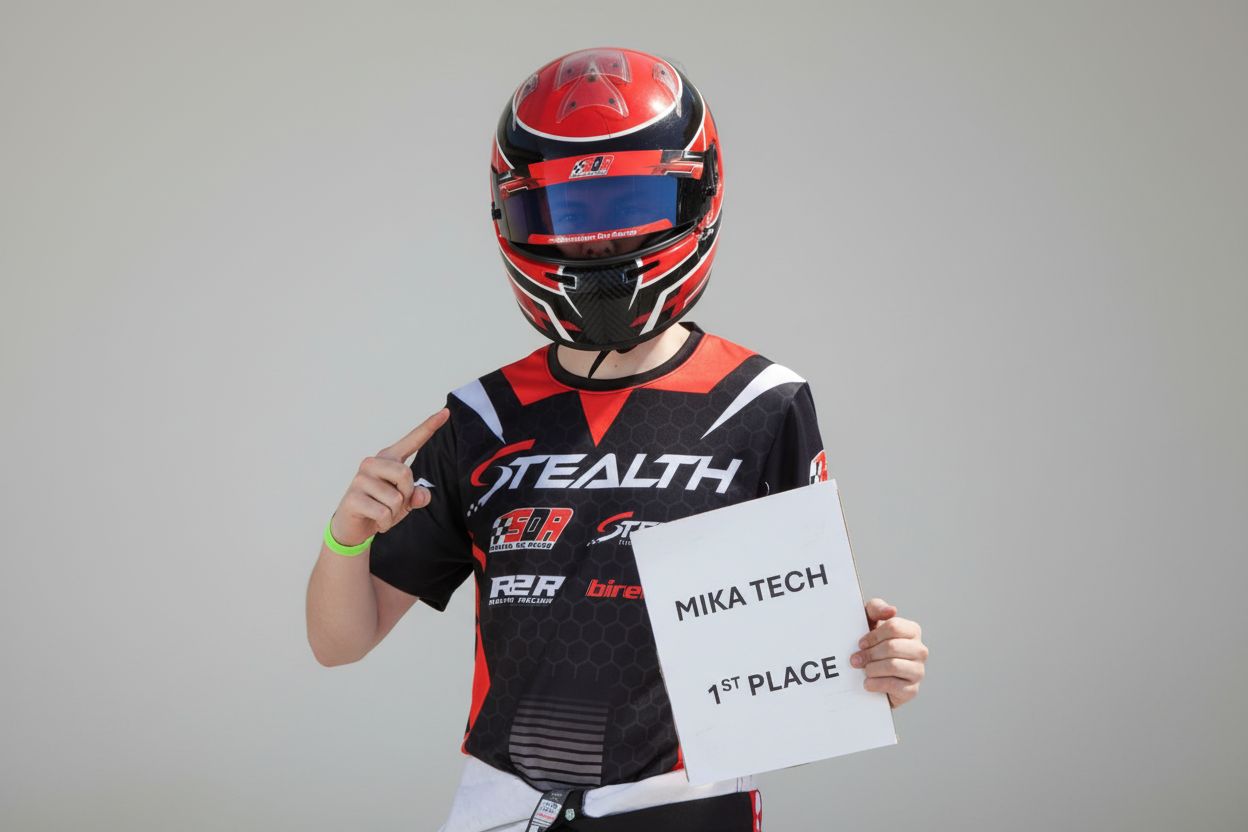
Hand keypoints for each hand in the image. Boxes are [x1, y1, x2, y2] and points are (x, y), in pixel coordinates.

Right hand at [328, 408, 449, 547]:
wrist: (353, 527)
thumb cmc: (380, 508)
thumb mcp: (405, 502)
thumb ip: (417, 495)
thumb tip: (420, 495)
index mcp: (388, 459)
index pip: (412, 441)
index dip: (429, 427)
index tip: (446, 412)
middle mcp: (372, 463)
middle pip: (405, 474)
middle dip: (406, 495)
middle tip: (394, 505)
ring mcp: (361, 479)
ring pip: (395, 498)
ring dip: (394, 513)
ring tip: (382, 513)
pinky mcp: (353, 497)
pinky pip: (384, 513)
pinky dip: (385, 523)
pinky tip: (377, 522)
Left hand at [850, 598, 926, 707]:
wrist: (872, 676)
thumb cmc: (871, 645)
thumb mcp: (869, 622)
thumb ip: (876, 608)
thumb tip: (891, 610)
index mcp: (912, 631)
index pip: (894, 627)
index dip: (873, 635)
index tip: (860, 643)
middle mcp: (920, 650)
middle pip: (892, 647)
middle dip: (869, 654)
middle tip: (855, 660)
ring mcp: (918, 671)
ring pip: (893, 665)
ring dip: (871, 669)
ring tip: (864, 671)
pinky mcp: (912, 690)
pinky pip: (892, 685)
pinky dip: (874, 684)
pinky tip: (868, 683)